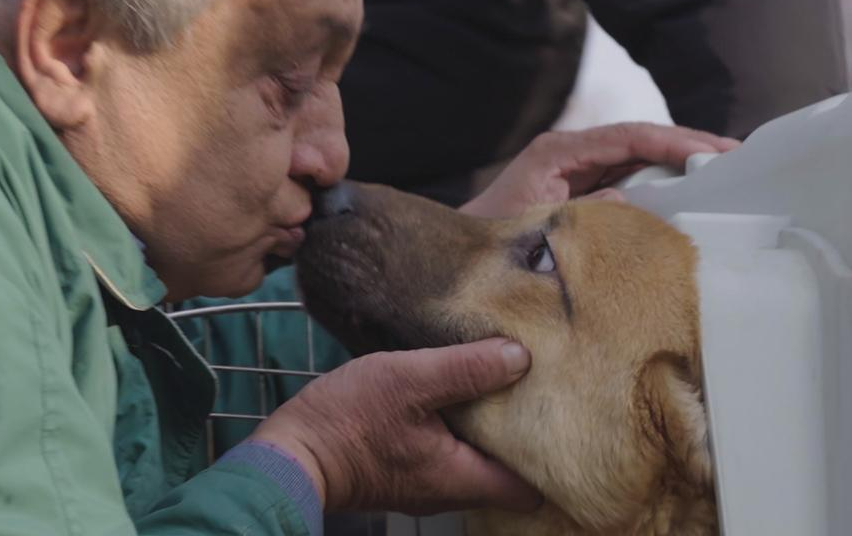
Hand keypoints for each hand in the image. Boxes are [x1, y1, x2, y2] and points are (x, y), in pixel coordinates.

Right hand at [251, 338, 542, 514]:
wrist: (289, 452)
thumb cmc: (348, 421)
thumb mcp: (410, 381)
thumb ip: (466, 369)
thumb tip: (521, 358)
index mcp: (461, 478)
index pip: (528, 489)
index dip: (550, 458)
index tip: (563, 419)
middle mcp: (448, 492)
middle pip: (504, 473)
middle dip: (521, 436)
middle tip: (537, 391)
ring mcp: (423, 484)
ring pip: (474, 461)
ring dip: (487, 429)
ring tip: (500, 383)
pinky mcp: (401, 469)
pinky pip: (446, 452)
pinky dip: (457, 428)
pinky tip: (453, 392)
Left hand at [460, 123, 738, 218]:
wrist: (461, 257)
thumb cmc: (490, 239)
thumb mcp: (538, 226)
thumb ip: (585, 213)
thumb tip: (630, 203)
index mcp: (559, 152)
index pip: (629, 137)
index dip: (674, 142)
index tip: (714, 152)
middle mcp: (571, 153)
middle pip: (641, 142)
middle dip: (688, 147)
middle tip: (736, 157)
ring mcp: (578, 169)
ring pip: (639, 160)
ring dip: (680, 166)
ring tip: (726, 174)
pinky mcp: (583, 188)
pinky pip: (630, 181)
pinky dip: (661, 186)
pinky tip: (691, 196)